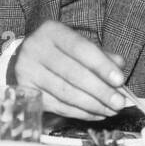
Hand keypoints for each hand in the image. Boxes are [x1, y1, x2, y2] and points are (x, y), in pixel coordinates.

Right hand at [10, 21, 126, 119]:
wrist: (24, 58)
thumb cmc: (58, 51)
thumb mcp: (77, 44)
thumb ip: (100, 54)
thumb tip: (119, 66)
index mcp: (51, 31)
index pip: (80, 48)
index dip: (101, 65)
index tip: (120, 80)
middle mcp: (35, 48)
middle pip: (73, 73)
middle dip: (100, 90)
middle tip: (119, 103)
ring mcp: (27, 71)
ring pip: (65, 93)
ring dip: (92, 105)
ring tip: (111, 110)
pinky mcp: (26, 92)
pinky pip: (57, 106)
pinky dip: (80, 113)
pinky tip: (96, 114)